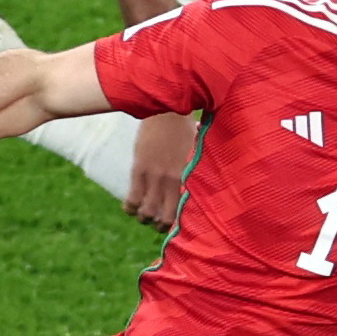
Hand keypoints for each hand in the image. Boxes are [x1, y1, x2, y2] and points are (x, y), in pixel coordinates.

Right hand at [126, 112, 197, 228]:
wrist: (166, 110)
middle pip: (166, 218)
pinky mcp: (139, 170)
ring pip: (148, 212)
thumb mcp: (196, 150)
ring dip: (145, 218)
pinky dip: (130, 208)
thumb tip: (207, 171)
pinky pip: (133, 198)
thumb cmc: (184, 127)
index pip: (186, 210)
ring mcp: (155, 176)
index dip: (179, 222)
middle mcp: (173, 181)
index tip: (176, 224)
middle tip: (158, 224)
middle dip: (161, 225)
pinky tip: (130, 207)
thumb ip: (196, 166)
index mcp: (189, 177)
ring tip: (144, 215)